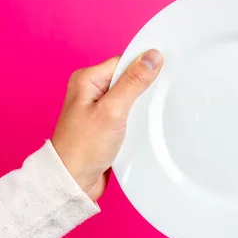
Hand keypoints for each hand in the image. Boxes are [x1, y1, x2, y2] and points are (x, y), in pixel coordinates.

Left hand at [52, 50, 163, 201]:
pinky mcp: (105, 126)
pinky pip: (127, 116)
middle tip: (157, 98)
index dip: (144, 67)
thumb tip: (152, 56)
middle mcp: (90, 92)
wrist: (74, 182)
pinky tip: (143, 128)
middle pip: (127, 79)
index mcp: (87, 80)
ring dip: (141, 107)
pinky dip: (137, 121)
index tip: (164, 72)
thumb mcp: (113, 110)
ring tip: (149, 116)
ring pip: (129, 99)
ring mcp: (98, 110)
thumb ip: (133, 82)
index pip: (123, 62)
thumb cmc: (83, 148)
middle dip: (143, 89)